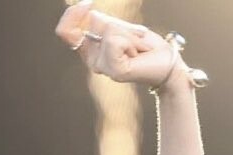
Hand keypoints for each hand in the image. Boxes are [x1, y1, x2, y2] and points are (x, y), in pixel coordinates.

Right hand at [55, 0, 189, 89]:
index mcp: (91, 50)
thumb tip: (87, 9)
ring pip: (108, 30)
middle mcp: (93, 60)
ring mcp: (103, 68)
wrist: (167, 64)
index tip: (89, 3)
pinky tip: (139, 54)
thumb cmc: (147, 46)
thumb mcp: (120, 28)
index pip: (65, 31)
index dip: (72, 14)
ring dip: (129, 34)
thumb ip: (101, 22)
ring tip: (138, 48)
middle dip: (117, 24)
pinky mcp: (115, 71)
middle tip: (133, 39)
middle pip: (92, 23)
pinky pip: (116, 41)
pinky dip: (132, 41)